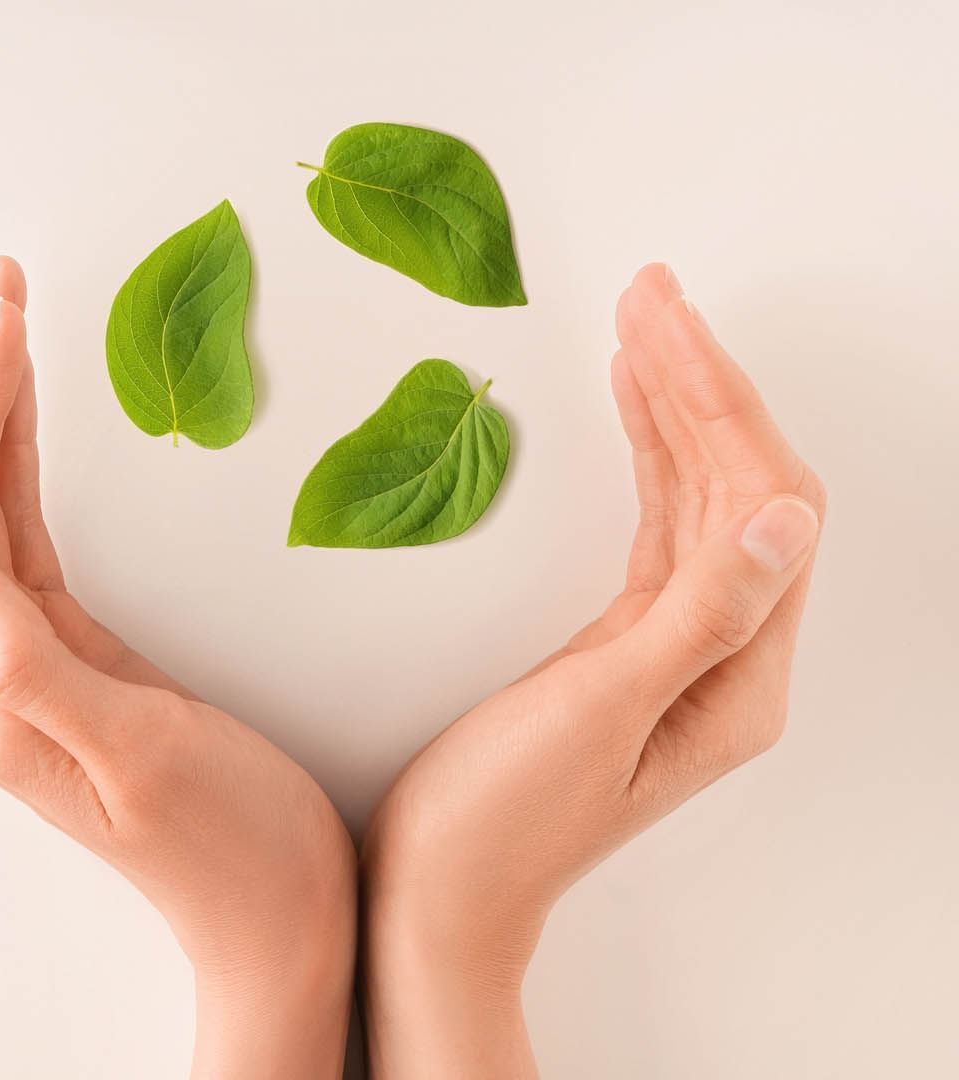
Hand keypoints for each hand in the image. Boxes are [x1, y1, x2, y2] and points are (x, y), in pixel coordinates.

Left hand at [0, 258, 356, 1078]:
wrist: (279, 921)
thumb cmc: (228, 848)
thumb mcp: (136, 754)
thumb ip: (25, 666)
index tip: (2, 318)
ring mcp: (19, 662)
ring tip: (3, 313)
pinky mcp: (66, 654)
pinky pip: (24, 533)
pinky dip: (20, 458)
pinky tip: (26, 409)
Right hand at [360, 264, 826, 1076]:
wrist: (438, 893)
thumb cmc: (505, 819)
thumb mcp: (600, 710)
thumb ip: (699, 612)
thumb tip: (788, 514)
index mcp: (741, 677)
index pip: (763, 505)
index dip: (722, 406)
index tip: (665, 325)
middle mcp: (727, 657)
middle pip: (740, 489)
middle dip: (701, 383)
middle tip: (651, 291)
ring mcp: (677, 649)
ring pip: (700, 499)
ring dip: (676, 406)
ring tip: (640, 320)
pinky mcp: (621, 644)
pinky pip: (656, 526)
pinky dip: (645, 457)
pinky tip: (629, 406)